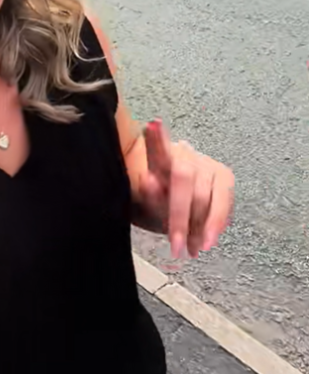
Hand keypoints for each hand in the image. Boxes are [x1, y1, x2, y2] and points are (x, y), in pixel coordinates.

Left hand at [138, 120, 233, 258]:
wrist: (178, 203)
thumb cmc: (159, 202)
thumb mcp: (148, 204)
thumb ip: (149, 195)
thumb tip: (149, 181)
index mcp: (159, 159)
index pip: (156, 148)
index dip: (156, 139)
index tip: (152, 125)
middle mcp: (184, 155)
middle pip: (183, 178)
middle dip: (180, 216)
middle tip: (175, 246)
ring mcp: (206, 163)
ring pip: (204, 195)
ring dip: (198, 227)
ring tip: (190, 249)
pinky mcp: (224, 175)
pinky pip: (224, 202)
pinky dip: (216, 224)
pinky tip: (208, 239)